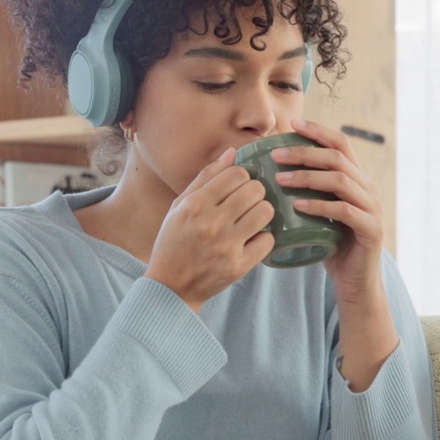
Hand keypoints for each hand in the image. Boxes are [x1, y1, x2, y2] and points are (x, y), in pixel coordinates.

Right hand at [145, 147, 274, 311]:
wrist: (171, 286)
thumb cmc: (174, 241)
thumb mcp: (180, 206)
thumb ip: (205, 177)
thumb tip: (232, 153)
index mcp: (195, 205)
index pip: (237, 174)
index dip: (241, 177)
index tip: (237, 187)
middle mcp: (212, 223)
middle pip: (255, 190)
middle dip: (254, 193)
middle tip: (246, 203)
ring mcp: (227, 246)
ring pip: (266, 211)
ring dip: (261, 212)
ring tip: (251, 219)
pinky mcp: (239, 266)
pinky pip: (268, 240)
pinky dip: (263, 238)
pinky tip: (251, 239)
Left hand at [271, 119, 383, 305]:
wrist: (355, 283)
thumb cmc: (331, 247)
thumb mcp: (319, 214)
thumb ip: (307, 193)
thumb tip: (271, 172)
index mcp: (358, 180)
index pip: (341, 144)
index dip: (318, 131)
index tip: (292, 124)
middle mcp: (368, 189)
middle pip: (338, 157)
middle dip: (305, 152)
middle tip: (275, 156)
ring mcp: (372, 208)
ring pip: (341, 180)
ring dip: (308, 177)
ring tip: (280, 179)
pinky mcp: (371, 229)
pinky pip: (345, 211)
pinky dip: (320, 206)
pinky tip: (298, 206)